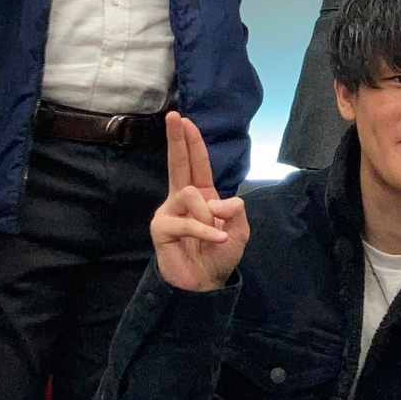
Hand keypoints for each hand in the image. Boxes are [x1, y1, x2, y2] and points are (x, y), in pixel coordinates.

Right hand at [152, 113, 248, 292]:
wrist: (206, 283)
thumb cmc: (219, 254)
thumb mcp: (239, 229)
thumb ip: (234, 210)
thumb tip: (215, 200)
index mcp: (202, 194)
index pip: (196, 163)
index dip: (191, 142)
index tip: (184, 120)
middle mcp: (182, 199)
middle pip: (178, 163)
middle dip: (177, 139)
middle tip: (174, 116)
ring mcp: (169, 212)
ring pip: (190, 194)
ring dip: (209, 215)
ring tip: (216, 234)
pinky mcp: (161, 228)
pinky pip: (188, 221)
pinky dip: (207, 231)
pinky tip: (218, 239)